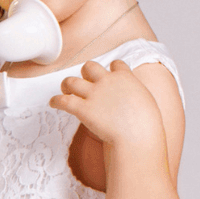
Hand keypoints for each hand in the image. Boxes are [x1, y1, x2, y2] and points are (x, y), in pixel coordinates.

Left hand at [49, 58, 165, 151]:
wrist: (137, 134)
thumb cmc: (146, 123)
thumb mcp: (146, 100)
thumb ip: (134, 93)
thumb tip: (132, 96)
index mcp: (124, 77)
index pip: (115, 64)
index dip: (110, 70)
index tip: (108, 76)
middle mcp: (107, 81)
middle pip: (89, 66)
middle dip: (85, 73)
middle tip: (83, 83)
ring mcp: (93, 94)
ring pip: (72, 81)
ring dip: (67, 85)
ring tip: (65, 91)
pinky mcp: (83, 109)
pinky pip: (63, 100)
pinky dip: (56, 101)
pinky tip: (53, 103)